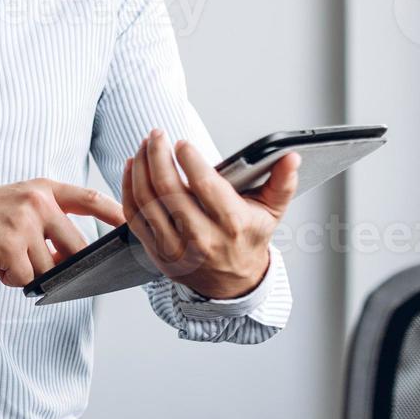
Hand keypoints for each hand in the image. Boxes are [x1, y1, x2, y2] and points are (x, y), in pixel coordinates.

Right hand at [0, 179, 124, 287]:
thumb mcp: (16, 201)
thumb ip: (47, 219)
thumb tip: (73, 257)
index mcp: (42, 189)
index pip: (90, 198)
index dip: (116, 213)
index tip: (133, 226)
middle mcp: (37, 203)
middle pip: (77, 248)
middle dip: (63, 266)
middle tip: (34, 261)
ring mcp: (23, 224)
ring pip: (48, 268)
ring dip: (26, 271)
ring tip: (2, 254)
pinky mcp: (7, 247)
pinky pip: (25, 278)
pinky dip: (9, 278)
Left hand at [123, 129, 300, 299]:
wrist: (231, 283)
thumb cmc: (248, 239)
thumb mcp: (271, 212)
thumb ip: (282, 182)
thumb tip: (291, 157)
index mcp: (232, 224)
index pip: (205, 186)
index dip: (190, 160)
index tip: (182, 143)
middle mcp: (202, 237)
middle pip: (169, 189)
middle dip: (158, 155)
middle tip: (156, 134)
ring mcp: (175, 246)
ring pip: (147, 199)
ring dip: (140, 167)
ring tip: (144, 146)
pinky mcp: (155, 250)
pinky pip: (133, 215)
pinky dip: (128, 187)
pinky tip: (132, 167)